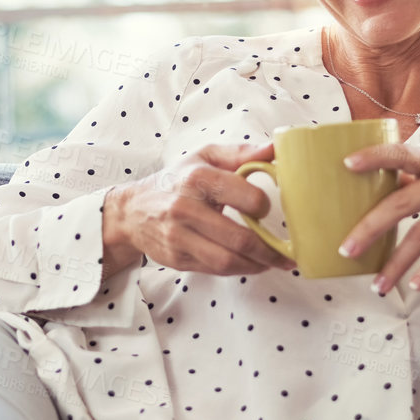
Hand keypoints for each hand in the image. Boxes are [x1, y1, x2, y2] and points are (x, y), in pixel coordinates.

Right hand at [103, 142, 293, 276]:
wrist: (132, 210)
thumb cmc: (175, 180)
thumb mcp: (205, 157)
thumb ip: (241, 154)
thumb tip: (275, 149)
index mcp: (198, 178)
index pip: (244, 197)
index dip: (264, 207)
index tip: (270, 210)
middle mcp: (185, 209)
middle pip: (238, 239)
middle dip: (270, 250)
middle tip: (287, 254)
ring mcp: (178, 238)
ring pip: (227, 261)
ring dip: (257, 266)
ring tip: (273, 262)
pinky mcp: (177, 259)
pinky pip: (215, 270)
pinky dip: (239, 270)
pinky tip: (251, 264)